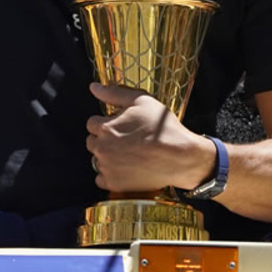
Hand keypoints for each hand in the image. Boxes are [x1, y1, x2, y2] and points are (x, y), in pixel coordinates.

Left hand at [85, 82, 213, 193]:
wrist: (180, 157)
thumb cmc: (162, 128)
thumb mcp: (141, 101)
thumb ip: (114, 93)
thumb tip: (93, 87)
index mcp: (105, 128)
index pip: (92, 123)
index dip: (106, 123)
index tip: (121, 126)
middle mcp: (102, 149)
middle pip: (92, 142)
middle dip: (104, 139)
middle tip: (126, 140)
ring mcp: (107, 168)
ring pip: (97, 160)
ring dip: (107, 157)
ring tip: (129, 154)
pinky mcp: (115, 184)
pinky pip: (101, 179)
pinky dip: (110, 175)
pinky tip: (125, 169)